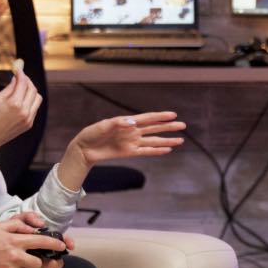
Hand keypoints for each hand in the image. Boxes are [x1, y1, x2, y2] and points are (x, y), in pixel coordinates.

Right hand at [0, 71, 41, 151]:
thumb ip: (9, 88)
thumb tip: (16, 78)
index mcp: (15, 103)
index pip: (23, 83)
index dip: (21, 74)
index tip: (18, 69)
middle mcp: (24, 111)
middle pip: (32, 89)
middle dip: (27, 81)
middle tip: (20, 78)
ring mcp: (29, 118)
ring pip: (37, 98)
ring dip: (31, 91)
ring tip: (22, 89)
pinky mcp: (29, 124)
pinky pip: (34, 108)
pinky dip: (30, 101)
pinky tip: (21, 100)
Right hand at [0, 212, 63, 267]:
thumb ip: (19, 223)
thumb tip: (36, 226)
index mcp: (14, 241)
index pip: (42, 242)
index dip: (55, 244)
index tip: (63, 246)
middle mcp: (15, 257)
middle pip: (41, 264)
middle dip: (48, 263)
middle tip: (51, 262)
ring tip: (35, 267)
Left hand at [70, 111, 185, 166]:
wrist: (85, 149)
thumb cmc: (92, 134)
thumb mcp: (103, 126)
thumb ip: (118, 123)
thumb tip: (133, 123)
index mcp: (127, 122)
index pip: (148, 118)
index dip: (161, 116)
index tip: (173, 115)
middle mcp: (133, 131)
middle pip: (155, 128)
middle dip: (169, 127)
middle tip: (183, 125)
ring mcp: (132, 142)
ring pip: (154, 141)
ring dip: (167, 141)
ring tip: (180, 140)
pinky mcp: (130, 153)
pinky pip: (147, 151)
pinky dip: (157, 151)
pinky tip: (167, 150)